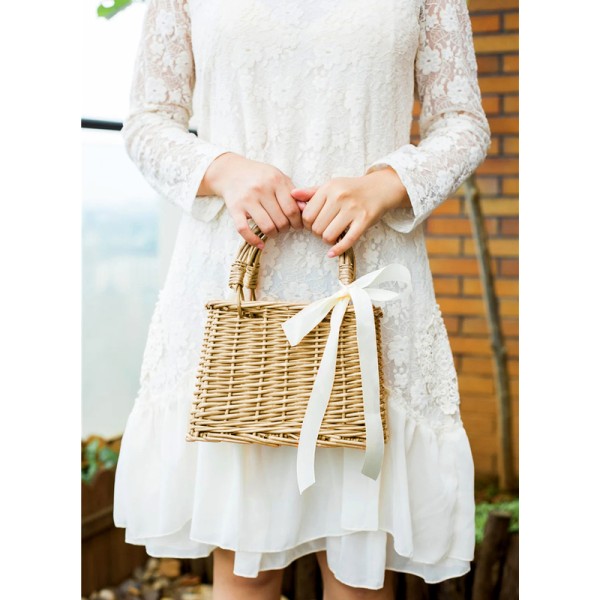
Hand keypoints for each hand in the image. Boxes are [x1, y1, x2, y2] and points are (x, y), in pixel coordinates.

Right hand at [198, 152, 303, 248]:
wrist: (232, 172)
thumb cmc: (260, 177)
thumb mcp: (279, 178)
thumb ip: (294, 193)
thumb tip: (306, 209)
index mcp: (275, 180)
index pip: (292, 209)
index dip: (298, 222)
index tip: (297, 225)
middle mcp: (261, 189)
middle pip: (281, 220)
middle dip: (286, 229)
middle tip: (285, 227)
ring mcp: (247, 199)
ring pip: (267, 227)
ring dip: (273, 234)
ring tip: (274, 231)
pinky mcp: (234, 209)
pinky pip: (244, 230)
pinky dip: (254, 241)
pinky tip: (260, 244)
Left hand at [290, 167, 410, 256]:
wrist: (380, 188)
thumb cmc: (352, 189)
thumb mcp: (331, 186)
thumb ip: (311, 193)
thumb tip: (292, 195)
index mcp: (328, 188)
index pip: (307, 215)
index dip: (307, 224)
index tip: (314, 224)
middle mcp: (340, 197)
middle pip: (316, 227)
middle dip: (317, 233)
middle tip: (324, 230)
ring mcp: (353, 209)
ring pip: (328, 236)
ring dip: (328, 240)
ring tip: (332, 235)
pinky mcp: (364, 220)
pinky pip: (347, 240)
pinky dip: (337, 250)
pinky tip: (332, 253)